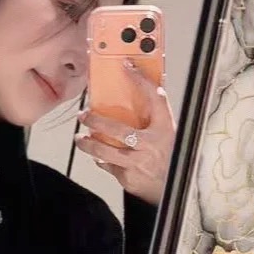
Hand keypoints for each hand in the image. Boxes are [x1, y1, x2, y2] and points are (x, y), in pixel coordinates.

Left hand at [73, 61, 174, 206]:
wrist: (174, 187)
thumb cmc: (170, 156)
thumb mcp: (168, 132)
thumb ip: (156, 113)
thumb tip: (146, 88)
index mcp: (164, 129)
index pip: (155, 98)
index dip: (141, 80)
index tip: (127, 65)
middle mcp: (150, 145)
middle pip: (118, 130)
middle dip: (97, 121)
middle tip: (84, 116)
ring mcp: (137, 163)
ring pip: (105, 152)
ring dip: (89, 144)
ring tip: (80, 139)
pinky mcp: (128, 178)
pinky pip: (109, 166)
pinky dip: (102, 160)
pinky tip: (99, 157)